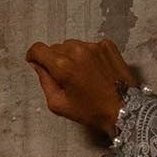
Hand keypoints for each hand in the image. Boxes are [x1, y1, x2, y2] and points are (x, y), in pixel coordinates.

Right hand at [25, 37, 140, 136]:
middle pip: (56, 47)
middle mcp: (77, 50)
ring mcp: (94, 46)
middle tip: (64, 78)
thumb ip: (44, 82)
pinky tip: (94, 70)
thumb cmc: (90, 111)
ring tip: (81, 75)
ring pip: (72, 45)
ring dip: (72, 56)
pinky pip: (89, 45)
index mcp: (62, 66)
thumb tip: (37, 65)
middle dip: (55, 60)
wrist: (123, 108)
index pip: (39, 49)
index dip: (33, 55)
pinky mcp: (107, 45)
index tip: (34, 62)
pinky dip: (88, 55)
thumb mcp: (59, 104)